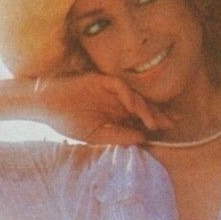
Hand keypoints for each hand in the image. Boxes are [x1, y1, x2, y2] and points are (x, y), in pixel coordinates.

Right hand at [31, 72, 174, 145]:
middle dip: (159, 113)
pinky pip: (119, 85)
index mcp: (115, 113)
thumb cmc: (68, 121)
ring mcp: (108, 90)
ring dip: (145, 108)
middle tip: (174, 120)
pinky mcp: (100, 80)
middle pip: (142, 105)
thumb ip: (119, 136)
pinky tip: (134, 107)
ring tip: (154, 121)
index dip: (156, 121)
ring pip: (134, 96)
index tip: (171, 128)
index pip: (140, 116)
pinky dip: (129, 95)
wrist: (45, 106)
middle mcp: (116, 100)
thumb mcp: (96, 136)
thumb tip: (143, 139)